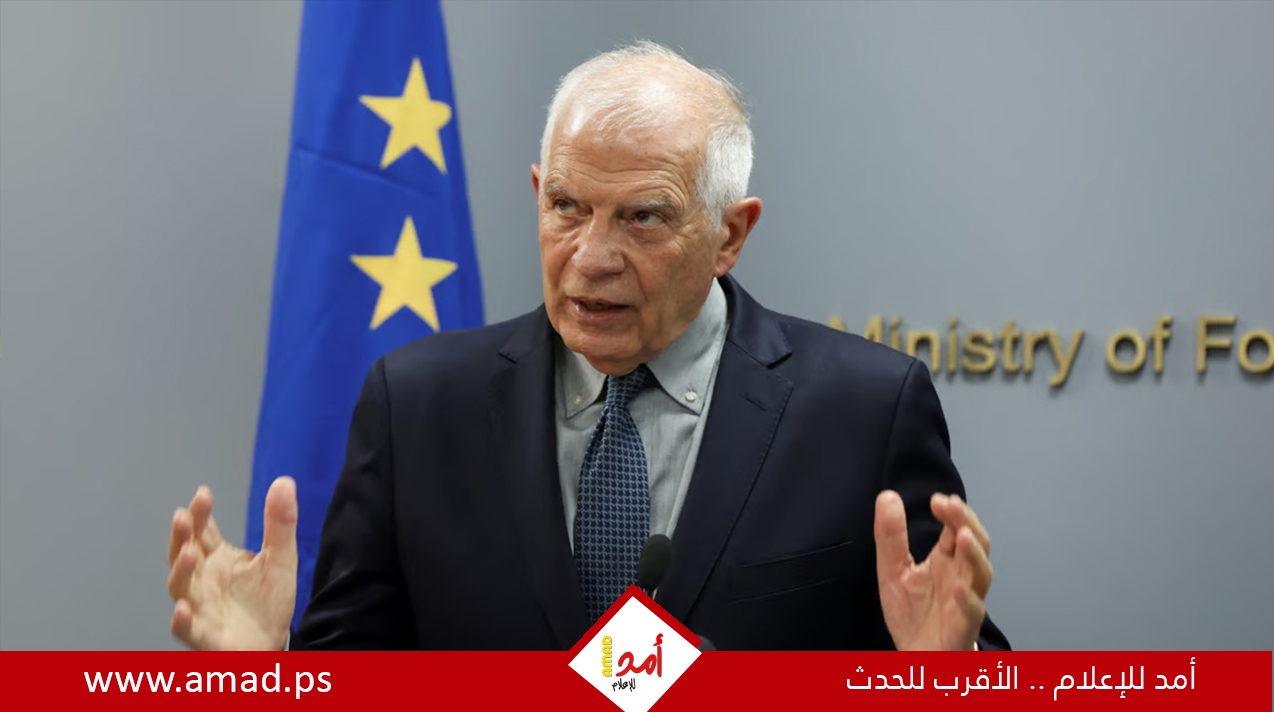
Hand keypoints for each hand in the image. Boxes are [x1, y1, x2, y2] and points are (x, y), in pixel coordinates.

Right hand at [167, 477, 297, 649]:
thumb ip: (279, 524)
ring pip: (181, 588)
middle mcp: (201, 581)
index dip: (199, 514)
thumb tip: (284, 481)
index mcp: (217, 559)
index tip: (203, 495)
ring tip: (188, 553)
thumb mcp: (280, 559)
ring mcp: (199, 607)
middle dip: (181, 536)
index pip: (202, 531)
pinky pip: (188, 630)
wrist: (272, 643)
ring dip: (180, 571)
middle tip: (182, 517)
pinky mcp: (204, 636)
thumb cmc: (268, 601)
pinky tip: (182, 610)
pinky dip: (181, 621)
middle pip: (184, 554)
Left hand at [874, 490, 992, 650]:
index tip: (937, 500)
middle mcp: (961, 576)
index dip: (952, 512)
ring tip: (962, 535)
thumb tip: (887, 496)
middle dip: (967, 522)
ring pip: (982, 575)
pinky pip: (973, 612)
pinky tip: (956, 585)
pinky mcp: (964, 627)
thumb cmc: (912, 613)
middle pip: (976, 544)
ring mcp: (966, 601)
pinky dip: (967, 598)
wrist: (917, 658)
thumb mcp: (892, 571)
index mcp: (946, 560)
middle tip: (952, 505)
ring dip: (974, 555)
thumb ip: (891, 537)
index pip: (956, 529)